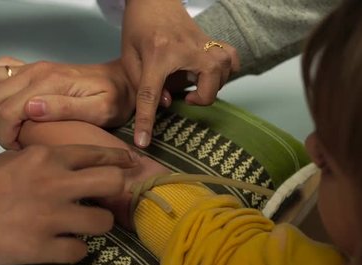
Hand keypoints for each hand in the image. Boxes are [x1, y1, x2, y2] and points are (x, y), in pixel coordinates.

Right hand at [0, 60, 135, 149]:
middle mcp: (35, 71)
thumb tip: (31, 108)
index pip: (7, 110)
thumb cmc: (115, 99)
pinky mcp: (29, 69)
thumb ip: (67, 108)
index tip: (17, 149)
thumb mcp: (101, 110)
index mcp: (49, 83)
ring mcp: (30, 68)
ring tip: (3, 130)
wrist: (122, 80)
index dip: (4, 134)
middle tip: (10, 144)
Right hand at [0, 144, 138, 264]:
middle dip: (115, 193)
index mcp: (46, 157)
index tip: (130, 165)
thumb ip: (46, 162)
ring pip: (103, 222)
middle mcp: (55, 182)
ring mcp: (50, 217)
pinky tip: (63, 247)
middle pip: (113, 183)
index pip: (97, 154)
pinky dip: (75, 250)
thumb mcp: (14, 160)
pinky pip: (80, 252)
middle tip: (105, 200)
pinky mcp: (40, 248)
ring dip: (96, 226)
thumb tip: (75, 171)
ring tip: (82, 227)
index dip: (119, 161)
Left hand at [121, 0, 239, 146]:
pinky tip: (213, 74)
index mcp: (158, 54)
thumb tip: (166, 104)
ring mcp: (203, 43)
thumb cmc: (138, 26)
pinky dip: (227, 70)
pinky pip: (232, 59)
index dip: (146, 122)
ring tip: (197, 85)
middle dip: (201, 99)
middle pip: (207, 85)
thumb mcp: (129, 55)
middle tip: (186, 97)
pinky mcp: (212, 41)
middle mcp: (186, 49)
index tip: (144, 142)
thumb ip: (142, 84)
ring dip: (213, 85)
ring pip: (224, 72)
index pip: (151, 94)